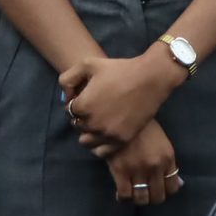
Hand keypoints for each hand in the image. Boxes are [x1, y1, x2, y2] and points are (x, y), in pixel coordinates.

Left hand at [57, 48, 181, 155]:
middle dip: (83, 117)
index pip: (69, 110)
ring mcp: (108, 134)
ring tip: (100, 121)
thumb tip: (66, 97)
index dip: (77, 102)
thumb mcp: (88, 64)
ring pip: (86, 141)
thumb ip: (68, 78)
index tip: (89, 96)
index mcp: (83, 106)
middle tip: (96, 107)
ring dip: (89, 132)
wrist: (150, 78)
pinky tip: (106, 132)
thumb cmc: (119, 69)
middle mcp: (93, 123)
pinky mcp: (121, 140)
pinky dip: (100, 144)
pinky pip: (101, 151)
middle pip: (77, 126)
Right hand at [103, 121, 181, 205]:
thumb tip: (179, 184)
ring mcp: (138, 169)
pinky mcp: (120, 170)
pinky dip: (123, 198)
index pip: (172, 188)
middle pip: (158, 197)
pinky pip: (124, 195)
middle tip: (145, 193)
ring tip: (133, 193)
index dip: (165, 191)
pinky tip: (121, 193)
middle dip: (152, 198)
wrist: (122, 116)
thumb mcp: (163, 144)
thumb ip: (170, 165)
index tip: (158, 188)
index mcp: (167, 159)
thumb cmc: (144, 128)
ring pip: (141, 199)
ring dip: (138, 199)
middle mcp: (155, 167)